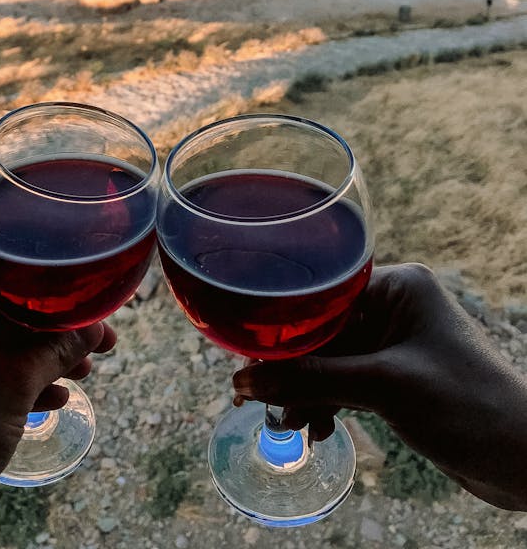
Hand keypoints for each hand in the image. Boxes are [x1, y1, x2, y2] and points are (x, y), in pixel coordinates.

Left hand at [0, 263, 115, 548]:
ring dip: (42, 358)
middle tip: (102, 346)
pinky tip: (49, 400)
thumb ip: (56, 351)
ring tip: (83, 375)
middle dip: (58, 329)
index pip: (16, 270)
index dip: (63, 288)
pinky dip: (15, 381)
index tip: (100, 306)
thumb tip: (94, 329)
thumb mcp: (12, 383)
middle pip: (11, 307)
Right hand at [233, 263, 526, 510]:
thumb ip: (312, 380)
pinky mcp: (396, 374)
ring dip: (307, 390)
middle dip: (292, 367)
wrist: (521, 460)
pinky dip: (328, 401)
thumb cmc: (466, 407)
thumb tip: (246, 380)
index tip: (249, 354)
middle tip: (256, 395)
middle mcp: (396, 306)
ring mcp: (396, 341)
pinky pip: (346, 379)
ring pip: (330, 359)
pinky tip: (315, 426)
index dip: (285, 327)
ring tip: (289, 423)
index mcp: (399, 286)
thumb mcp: (383, 388)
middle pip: (322, 330)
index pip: (324, 296)